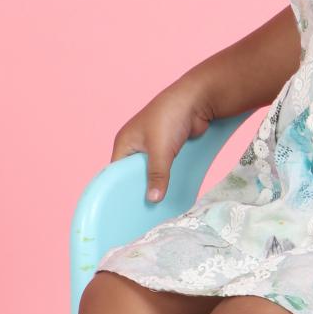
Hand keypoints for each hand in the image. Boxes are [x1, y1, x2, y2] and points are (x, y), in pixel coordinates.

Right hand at [111, 80, 215, 201]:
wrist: (197, 100)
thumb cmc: (170, 117)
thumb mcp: (161, 149)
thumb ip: (157, 175)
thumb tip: (154, 200)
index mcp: (124, 143)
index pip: (115, 172)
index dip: (119, 189)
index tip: (124, 210)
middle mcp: (135, 145)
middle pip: (132, 174)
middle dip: (139, 189)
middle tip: (143, 213)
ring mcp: (152, 147)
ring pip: (149, 172)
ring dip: (154, 184)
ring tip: (156, 207)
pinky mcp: (168, 148)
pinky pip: (163, 168)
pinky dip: (165, 179)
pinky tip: (169, 193)